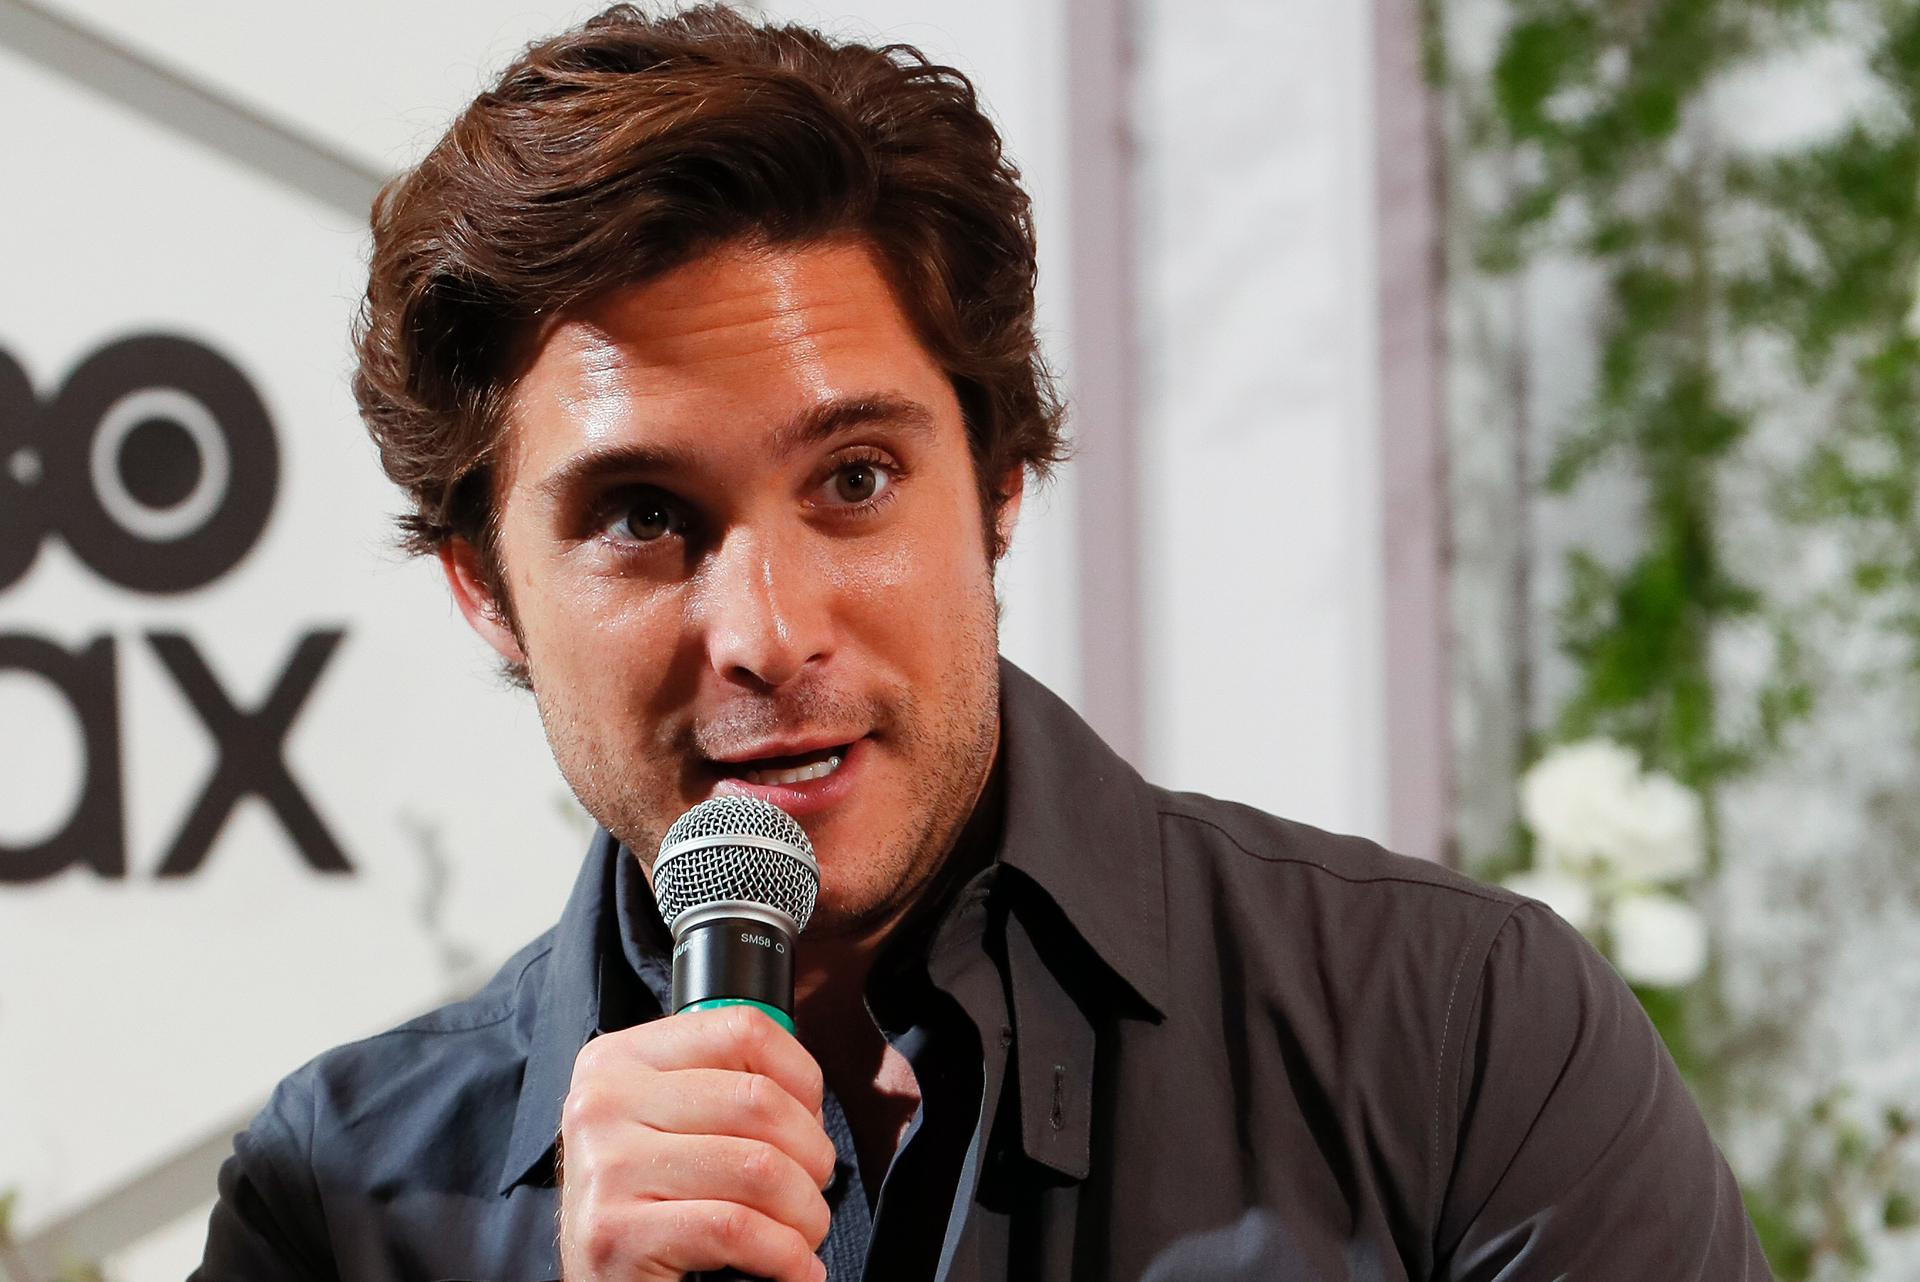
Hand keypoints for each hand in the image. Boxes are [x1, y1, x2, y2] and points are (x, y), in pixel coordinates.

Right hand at [558, 1005, 837, 1281]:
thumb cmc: (647, 1207)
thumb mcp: (667, 1124)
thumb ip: (720, 1086)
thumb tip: (806, 1095)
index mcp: (620, 1059)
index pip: (743, 1029)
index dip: (802, 1078)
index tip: (810, 1120)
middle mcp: (603, 1102)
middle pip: (758, 1100)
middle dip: (812, 1154)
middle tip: (811, 1189)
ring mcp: (605, 1166)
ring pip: (757, 1166)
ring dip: (804, 1212)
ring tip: (802, 1232)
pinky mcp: (616, 1232)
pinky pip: (735, 1228)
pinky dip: (784, 1254)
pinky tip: (791, 1266)